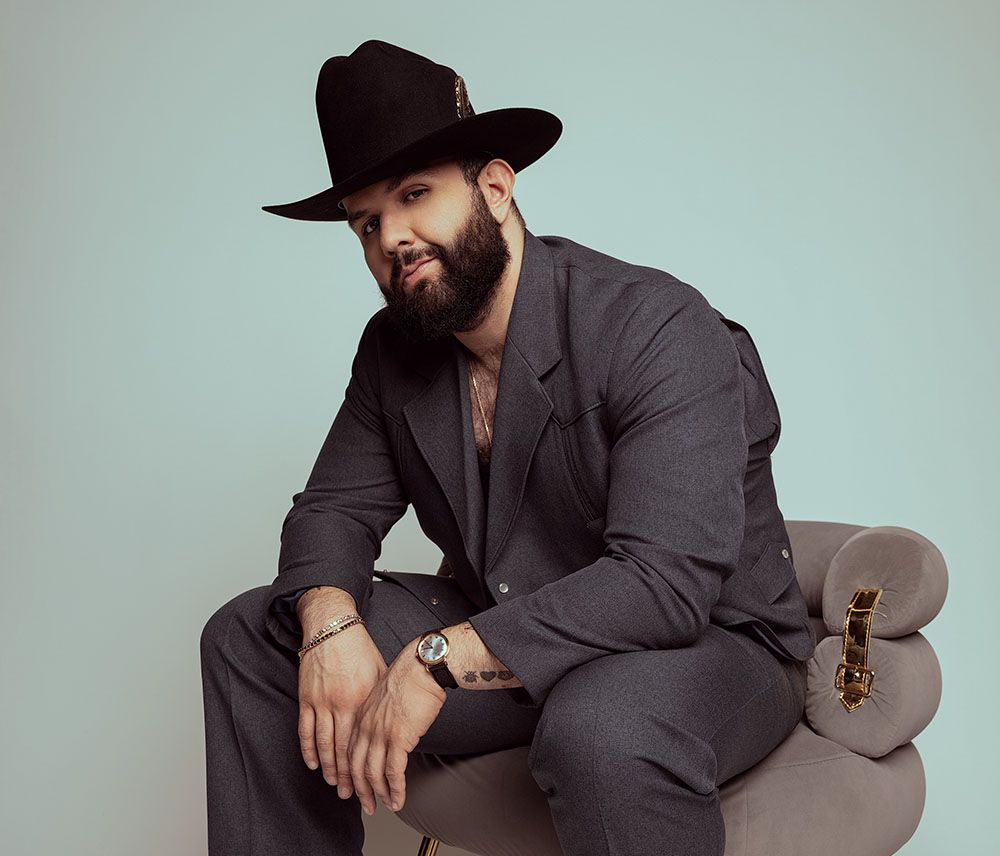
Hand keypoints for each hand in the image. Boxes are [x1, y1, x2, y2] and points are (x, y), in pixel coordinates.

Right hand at [297, 621, 385, 799]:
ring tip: (333, 784)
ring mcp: (321, 701)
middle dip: (347, 776)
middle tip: (351, 795)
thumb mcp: (379, 672)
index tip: (370, 782)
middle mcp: (341, 703)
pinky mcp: (306, 697)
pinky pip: (305, 730)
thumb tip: (391, 721)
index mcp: (362, 699)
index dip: (366, 765)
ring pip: (324, 744)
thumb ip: (381, 699)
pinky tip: (313, 763)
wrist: (332, 627)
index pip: (363, 742)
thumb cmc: (359, 648)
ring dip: (328, 768)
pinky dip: (309, 749)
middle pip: (343, 749)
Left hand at [348, 639, 446, 814]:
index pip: (350, 751)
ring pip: (372, 772)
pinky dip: (395, 789)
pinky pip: (393, 772)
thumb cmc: (410, 676)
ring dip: (378, 794)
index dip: (352, 773)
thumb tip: (386, 728)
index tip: (355, 786)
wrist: (422, 666)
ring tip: (385, 805)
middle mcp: (366, 726)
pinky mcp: (398, 738)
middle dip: (361, 790)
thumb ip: (379, 714)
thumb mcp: (385, 695)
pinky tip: (398, 799)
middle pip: (356, 766)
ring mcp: (380, 733)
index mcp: (361, 715)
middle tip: (366, 805)